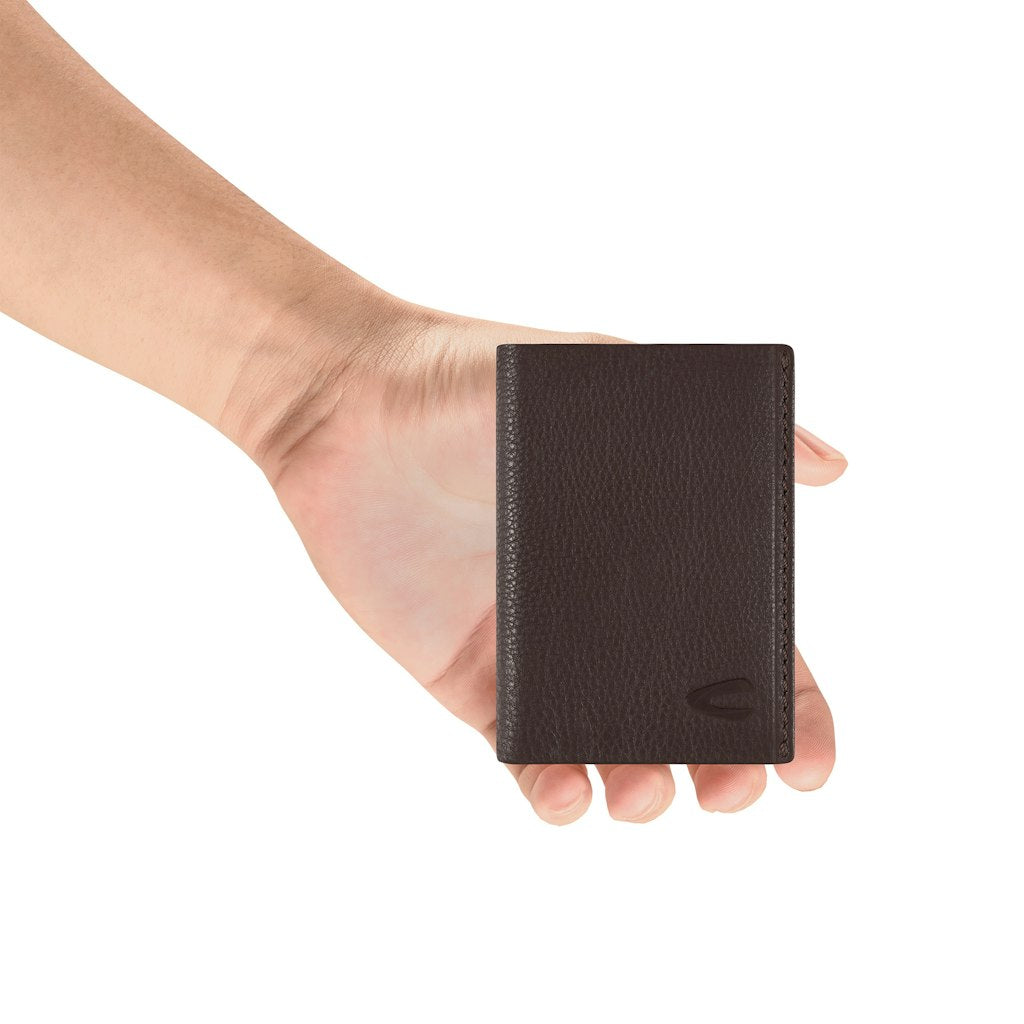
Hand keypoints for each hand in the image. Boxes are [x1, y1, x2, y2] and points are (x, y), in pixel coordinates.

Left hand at [246, 295, 847, 823]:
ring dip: (645, 789)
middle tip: (734, 792)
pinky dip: (552, 789)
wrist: (349, 401)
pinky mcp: (474, 678)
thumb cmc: (480, 374)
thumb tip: (835, 468)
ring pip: (613, 747)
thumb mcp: (607, 378)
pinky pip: (523, 752)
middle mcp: (607, 611)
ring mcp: (542, 650)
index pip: (746, 645)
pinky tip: (564, 795)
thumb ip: (714, 420)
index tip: (809, 763)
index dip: (791, 709)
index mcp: (655, 551)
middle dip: (726, 768)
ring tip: (646, 792)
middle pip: (691, 715)